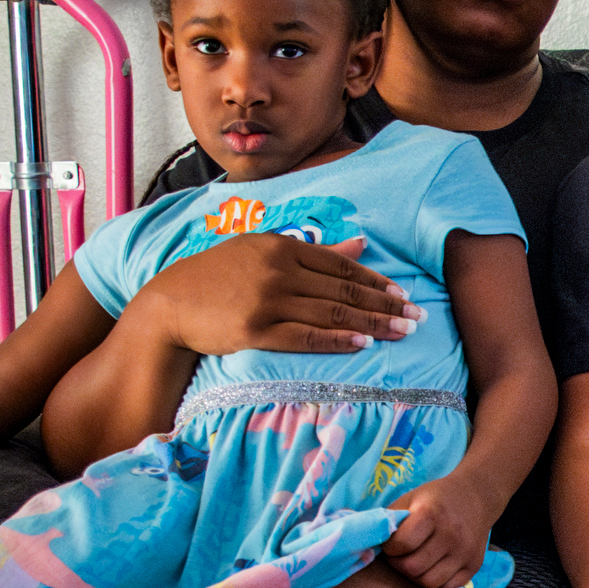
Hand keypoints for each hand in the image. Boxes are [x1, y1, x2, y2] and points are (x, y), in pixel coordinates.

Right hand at [128, 234, 411, 357]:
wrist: (171, 303)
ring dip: (372, 323)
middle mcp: (278, 270)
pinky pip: (305, 337)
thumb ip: (315, 251)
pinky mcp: (255, 330)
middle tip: (418, 318)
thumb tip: (363, 244)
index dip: (376, 282)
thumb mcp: (263, 252)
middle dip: (385, 305)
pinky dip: (336, 339)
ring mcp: (267, 300)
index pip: (341, 266)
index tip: (404, 295)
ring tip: (402, 332)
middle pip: (343, 289)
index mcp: (282, 247)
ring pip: (331, 312)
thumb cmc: (219, 277)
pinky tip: (362, 343)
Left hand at [379, 476, 497, 587]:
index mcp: (431, 513)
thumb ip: (391, 521)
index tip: (391, 543)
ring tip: (414, 563)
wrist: (475, 496)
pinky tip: (431, 570)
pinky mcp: (474, 566)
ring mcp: (464, 553)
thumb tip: (370, 544)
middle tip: (400, 556)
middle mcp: (451, 534)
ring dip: (415, 577)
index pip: (402, 544)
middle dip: (399, 565)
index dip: (389, 548)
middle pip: (413, 568)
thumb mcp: (410, 499)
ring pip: (429, 583)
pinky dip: (434, 584)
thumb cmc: (435, 498)